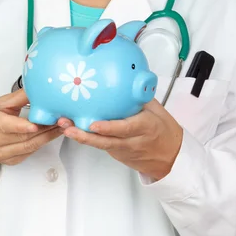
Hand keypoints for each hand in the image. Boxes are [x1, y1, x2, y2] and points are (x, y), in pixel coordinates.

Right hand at [0, 88, 73, 182]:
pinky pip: (29, 153)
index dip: (20, 126)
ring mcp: (0, 153)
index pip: (5, 125)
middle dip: (43, 129)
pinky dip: (42, 143)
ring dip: (47, 137)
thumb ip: (18, 97)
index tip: (35, 124)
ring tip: (61, 126)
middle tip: (61, 120)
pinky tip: (53, 134)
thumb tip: (37, 87)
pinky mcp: (10, 161)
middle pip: (21, 137)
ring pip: (28, 147)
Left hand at [58, 98, 182, 180]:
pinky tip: (74, 130)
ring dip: (81, 137)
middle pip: (106, 141)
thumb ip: (140, 97)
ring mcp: (124, 150)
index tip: (94, 124)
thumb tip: (125, 78)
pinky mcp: (117, 154)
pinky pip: (102, 146)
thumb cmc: (165, 131)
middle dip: (85, 135)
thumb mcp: (157, 110)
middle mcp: (133, 141)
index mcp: (145, 127)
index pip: (126, 129)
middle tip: (68, 126)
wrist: (171, 157)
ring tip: (65, 126)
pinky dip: (88, 139)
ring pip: (100, 145)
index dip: (109, 128)